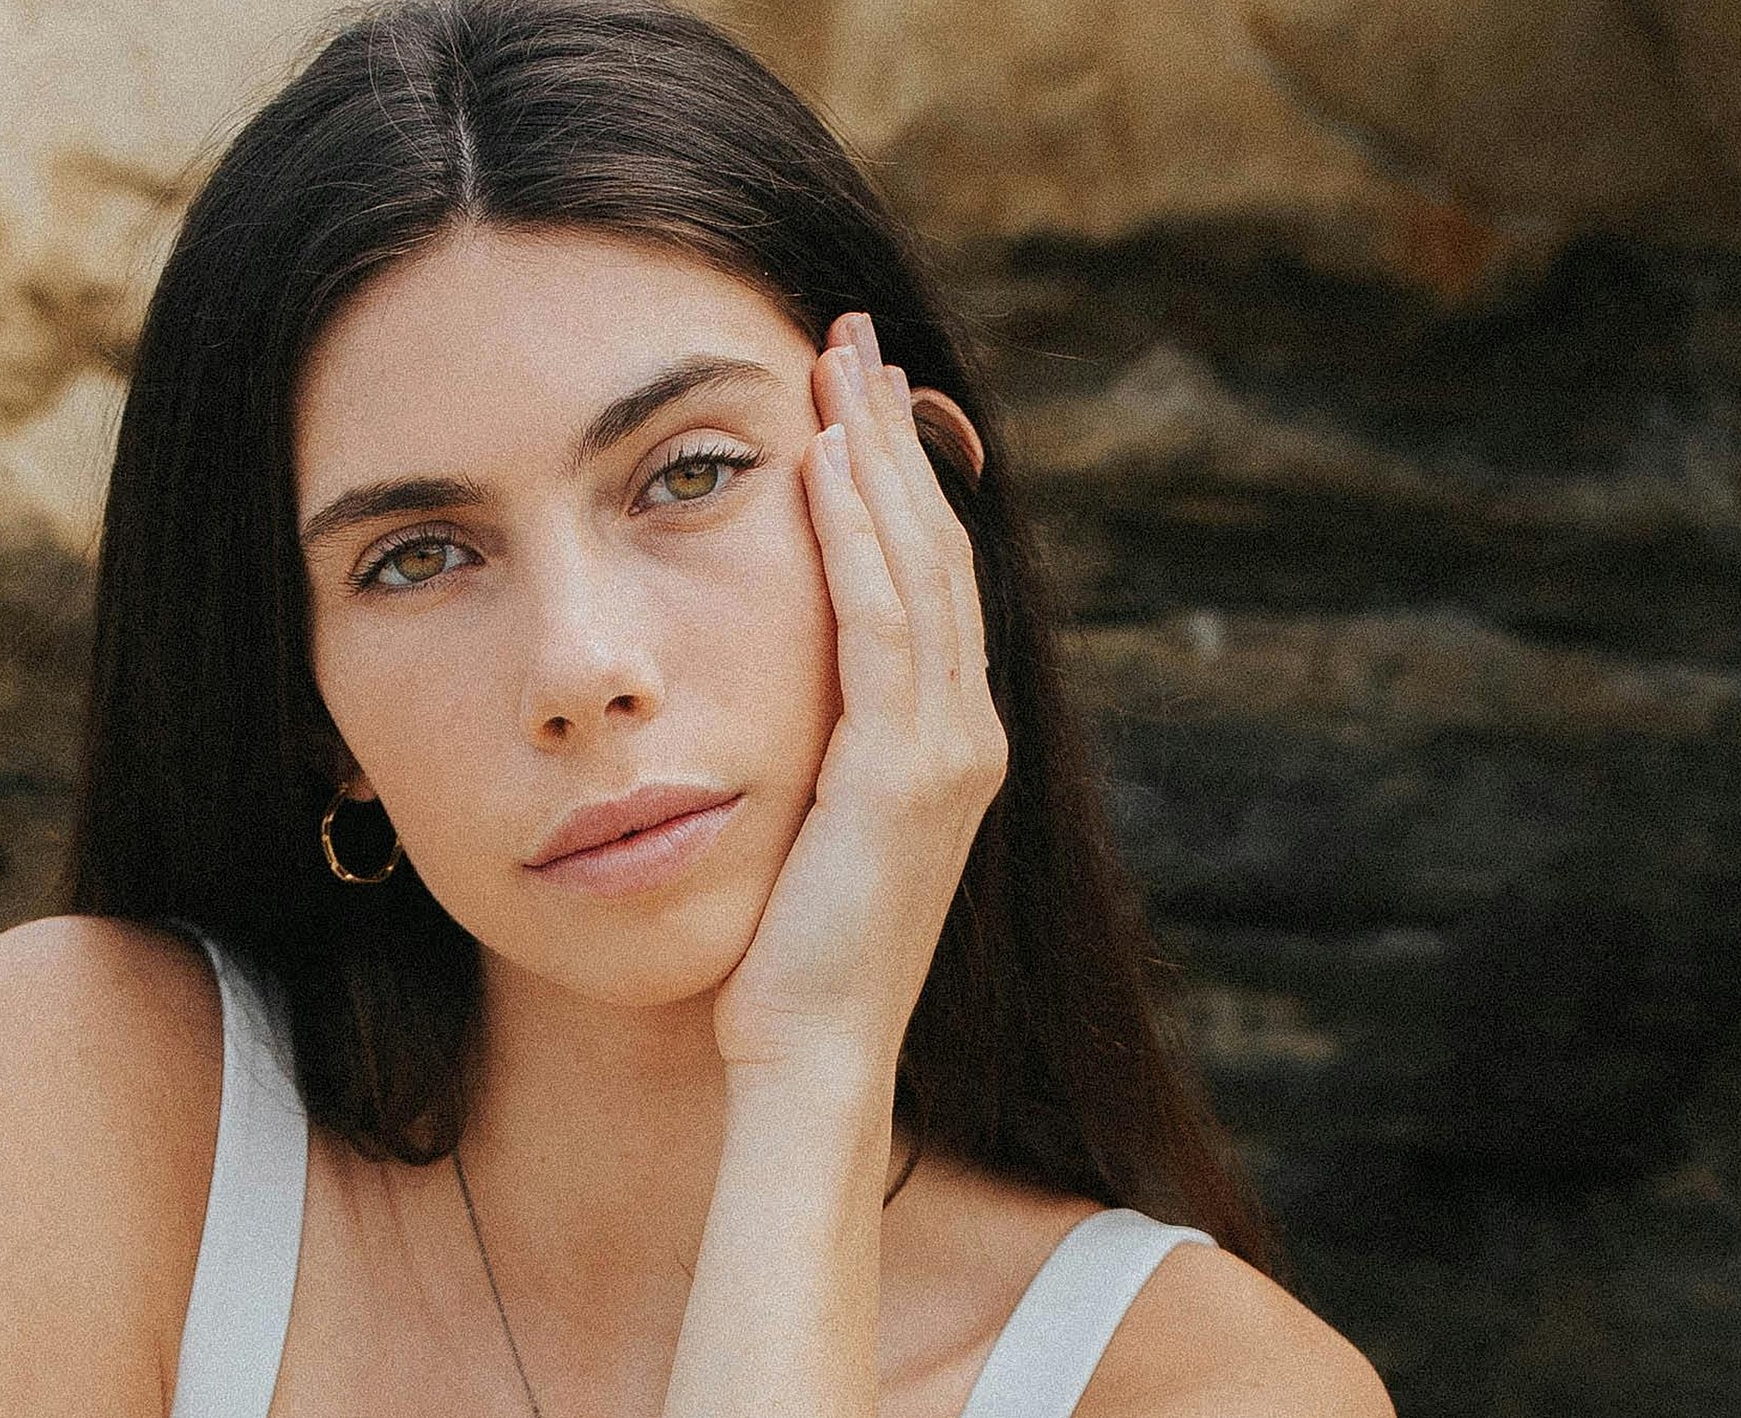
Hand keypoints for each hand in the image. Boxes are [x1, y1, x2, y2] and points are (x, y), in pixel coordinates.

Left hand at [709, 311, 1007, 1081]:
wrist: (805, 1051)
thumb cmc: (787, 951)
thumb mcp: (810, 821)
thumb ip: (816, 743)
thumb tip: (774, 679)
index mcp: (947, 741)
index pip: (928, 577)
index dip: (896, 478)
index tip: (854, 393)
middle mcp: (966, 733)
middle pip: (936, 549)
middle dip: (892, 437)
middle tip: (852, 338)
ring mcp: (948, 751)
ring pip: (919, 567)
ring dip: (876, 457)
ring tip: (839, 365)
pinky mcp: (904, 772)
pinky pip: (883, 623)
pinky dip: (858, 535)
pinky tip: (823, 461)